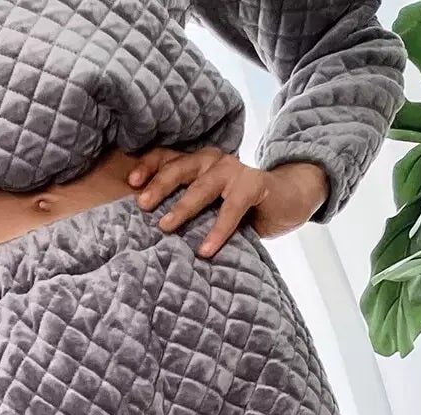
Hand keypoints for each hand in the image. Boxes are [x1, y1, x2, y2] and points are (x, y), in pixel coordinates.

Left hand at [127, 148, 328, 257]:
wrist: (289, 199)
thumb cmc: (245, 207)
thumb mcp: (212, 206)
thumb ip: (191, 211)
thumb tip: (154, 233)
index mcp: (199, 164)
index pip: (168, 158)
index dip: (149, 166)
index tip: (131, 184)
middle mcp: (214, 161)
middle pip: (180, 167)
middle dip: (159, 185)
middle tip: (142, 205)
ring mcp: (234, 170)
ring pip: (203, 185)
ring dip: (183, 205)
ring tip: (166, 226)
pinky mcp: (255, 185)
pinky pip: (233, 207)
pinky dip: (218, 229)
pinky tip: (205, 250)